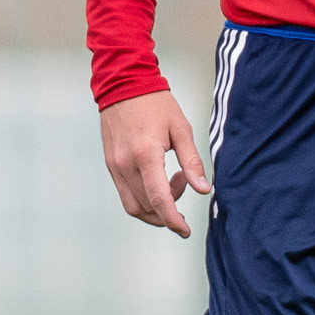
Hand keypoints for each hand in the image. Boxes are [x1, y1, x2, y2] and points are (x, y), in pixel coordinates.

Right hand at [100, 90, 210, 236]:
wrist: (123, 83)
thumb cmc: (156, 104)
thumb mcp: (181, 129)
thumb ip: (192, 162)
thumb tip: (204, 190)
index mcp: (146, 155)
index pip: (159, 199)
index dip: (173, 220)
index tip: (185, 230)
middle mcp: (126, 165)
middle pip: (147, 207)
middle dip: (169, 208)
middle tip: (183, 184)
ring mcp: (115, 166)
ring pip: (134, 206)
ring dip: (155, 208)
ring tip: (171, 183)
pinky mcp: (111, 165)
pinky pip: (125, 194)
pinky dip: (143, 199)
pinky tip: (157, 179)